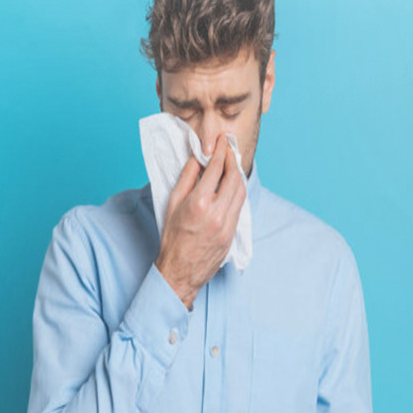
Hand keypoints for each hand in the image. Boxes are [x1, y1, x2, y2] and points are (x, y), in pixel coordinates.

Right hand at [155, 133, 245, 309]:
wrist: (180, 271)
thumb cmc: (171, 238)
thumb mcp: (172, 204)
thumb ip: (186, 178)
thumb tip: (196, 158)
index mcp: (199, 203)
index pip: (216, 169)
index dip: (220, 152)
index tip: (221, 142)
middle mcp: (217, 213)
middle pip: (234, 177)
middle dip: (233, 159)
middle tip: (229, 149)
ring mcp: (228, 225)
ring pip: (241, 192)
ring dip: (238, 175)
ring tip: (231, 165)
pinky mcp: (232, 234)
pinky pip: (239, 206)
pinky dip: (237, 192)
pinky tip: (231, 186)